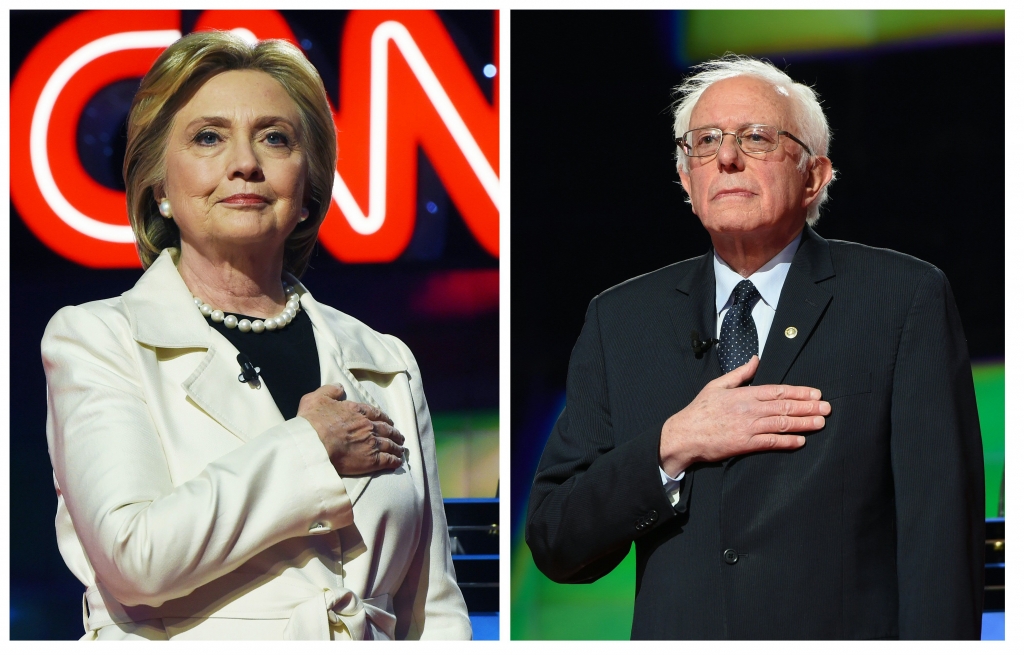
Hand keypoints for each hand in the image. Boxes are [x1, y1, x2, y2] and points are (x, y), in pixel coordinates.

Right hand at [297, 384, 405, 476]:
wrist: (313, 444)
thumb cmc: (312, 422)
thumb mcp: (317, 398)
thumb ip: (329, 391)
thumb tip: (339, 387)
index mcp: (356, 411)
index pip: (375, 413)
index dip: (383, 418)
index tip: (388, 421)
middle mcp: (367, 426)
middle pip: (386, 429)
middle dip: (394, 433)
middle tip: (399, 436)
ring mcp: (371, 443)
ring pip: (389, 444)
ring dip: (396, 446)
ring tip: (401, 449)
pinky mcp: (370, 460)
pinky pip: (387, 460)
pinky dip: (394, 461)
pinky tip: (397, 462)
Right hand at [659, 355, 830, 476]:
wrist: (684, 435)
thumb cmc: (699, 411)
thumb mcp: (717, 385)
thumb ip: (739, 373)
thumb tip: (755, 360)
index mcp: (744, 394)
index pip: (777, 391)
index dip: (798, 392)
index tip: (815, 393)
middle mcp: (749, 410)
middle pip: (784, 407)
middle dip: (808, 407)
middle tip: (826, 407)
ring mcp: (748, 427)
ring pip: (782, 424)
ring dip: (804, 423)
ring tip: (820, 422)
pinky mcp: (745, 444)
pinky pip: (771, 442)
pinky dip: (787, 442)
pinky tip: (801, 441)